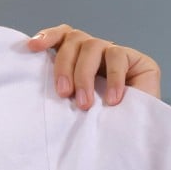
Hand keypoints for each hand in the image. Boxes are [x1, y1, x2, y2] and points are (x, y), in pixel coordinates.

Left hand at [27, 25, 160, 109]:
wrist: (135, 134)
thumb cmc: (100, 121)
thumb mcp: (75, 102)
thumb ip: (63, 89)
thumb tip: (37, 89)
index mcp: (76, 56)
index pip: (61, 35)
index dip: (47, 37)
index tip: (33, 47)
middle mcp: (94, 50)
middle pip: (73, 41)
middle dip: (64, 67)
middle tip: (63, 94)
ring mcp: (115, 52)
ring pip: (93, 46)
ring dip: (84, 75)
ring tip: (84, 103)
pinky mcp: (138, 59)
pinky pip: (118, 57)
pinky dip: (112, 78)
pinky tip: (111, 99)